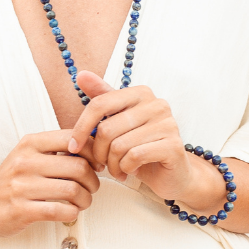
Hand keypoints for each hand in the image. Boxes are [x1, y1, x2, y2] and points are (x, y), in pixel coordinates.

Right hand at [0, 129, 101, 236]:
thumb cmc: (13, 179)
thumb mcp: (29, 155)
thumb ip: (57, 149)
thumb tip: (95, 148)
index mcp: (30, 143)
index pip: (73, 139)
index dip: (92, 152)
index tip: (96, 164)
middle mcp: (26, 162)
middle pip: (78, 167)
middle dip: (93, 180)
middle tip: (92, 187)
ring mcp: (22, 186)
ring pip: (73, 190)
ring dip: (86, 199)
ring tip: (83, 201)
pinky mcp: (22, 210)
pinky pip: (61, 210)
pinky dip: (73, 213)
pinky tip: (70, 212)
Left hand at [67, 72, 226, 213]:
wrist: (172, 174)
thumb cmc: (140, 147)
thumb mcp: (118, 122)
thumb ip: (102, 97)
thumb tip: (81, 74)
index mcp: (141, 93)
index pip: (100, 104)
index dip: (81, 127)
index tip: (74, 147)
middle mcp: (157, 104)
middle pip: (107, 128)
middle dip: (99, 153)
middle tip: (103, 164)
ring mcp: (168, 124)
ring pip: (119, 146)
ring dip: (113, 164)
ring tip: (118, 170)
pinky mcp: (173, 146)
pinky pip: (134, 157)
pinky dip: (126, 169)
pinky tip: (130, 171)